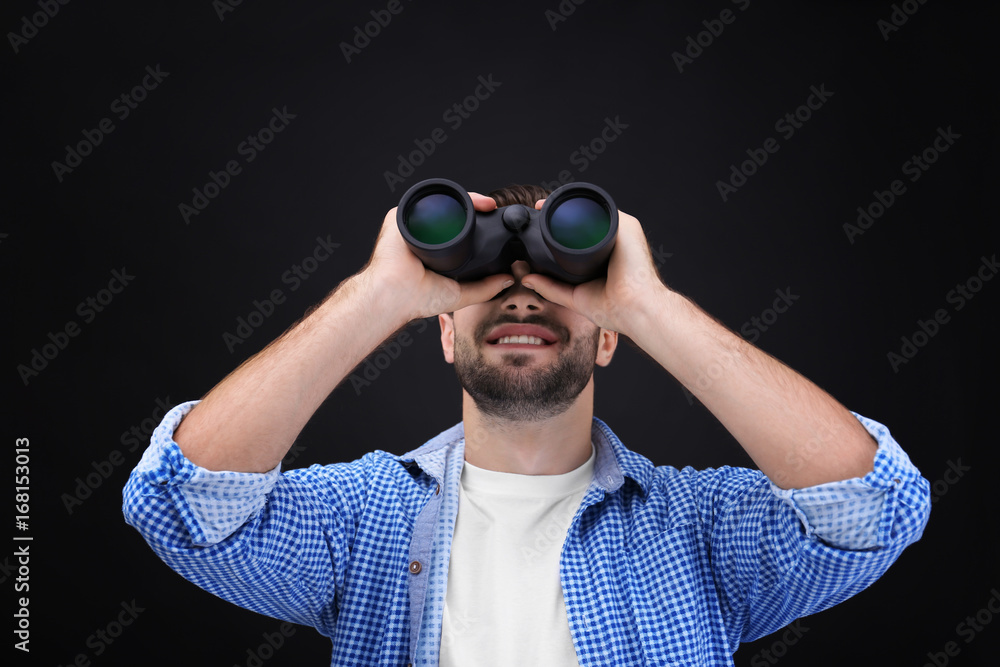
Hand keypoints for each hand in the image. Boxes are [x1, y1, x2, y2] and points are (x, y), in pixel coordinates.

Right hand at [361, 192, 514, 321]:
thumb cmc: (418, 298)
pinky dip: (446, 197)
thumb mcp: (460, 294)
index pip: (460, 229)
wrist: (395, 293)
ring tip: (486, 204)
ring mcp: (412, 224)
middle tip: (494, 208)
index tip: (496, 220)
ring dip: (465, 200)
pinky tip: (465, 200)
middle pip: (453, 213)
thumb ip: (485, 288)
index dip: (479, 224)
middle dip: (475, 208)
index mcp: (436, 250)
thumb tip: (509, 278)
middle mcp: (424, 234)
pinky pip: (425, 200)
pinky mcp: (401, 216)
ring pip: (442, 204)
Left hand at [520, 200, 665, 335]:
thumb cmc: (615, 308)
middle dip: (560, 212)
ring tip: (544, 206)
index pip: (578, 234)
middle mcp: (613, 240)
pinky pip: (603, 207)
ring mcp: (621, 231)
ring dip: (568, 205)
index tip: (537, 222)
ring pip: (591, 210)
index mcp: (604, 254)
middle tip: (537, 211)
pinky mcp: (627, 225)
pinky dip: (583, 203)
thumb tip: (526, 278)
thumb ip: (551, 288)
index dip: (558, 227)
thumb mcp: (574, 296)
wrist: (635, 309)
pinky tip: (562, 204)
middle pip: (584, 219)